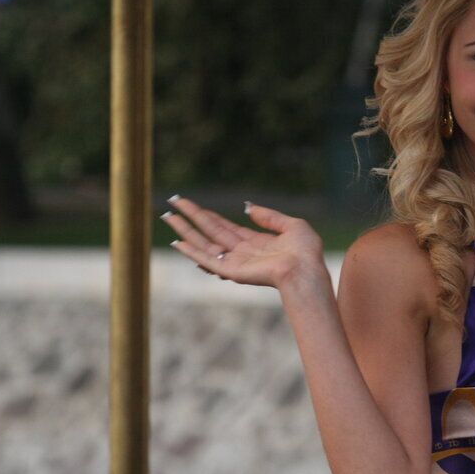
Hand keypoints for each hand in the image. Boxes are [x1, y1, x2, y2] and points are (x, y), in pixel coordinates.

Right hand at [161, 196, 326, 289]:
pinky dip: (191, 251)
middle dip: (191, 216)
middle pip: (210, 231)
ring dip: (185, 230)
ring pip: (204, 243)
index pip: (225, 227)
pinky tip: (177, 243)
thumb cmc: (306, 252)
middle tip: (173, 202)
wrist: (306, 270)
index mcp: (256, 242)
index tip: (191, 204)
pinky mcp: (231, 271)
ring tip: (168, 216)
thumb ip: (270, 216)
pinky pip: (207, 260)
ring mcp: (235, 262)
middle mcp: (242, 252)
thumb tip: (247, 207)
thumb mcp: (292, 226)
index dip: (208, 215)